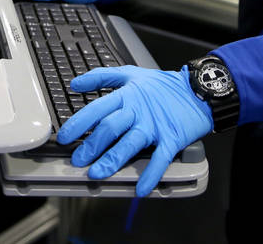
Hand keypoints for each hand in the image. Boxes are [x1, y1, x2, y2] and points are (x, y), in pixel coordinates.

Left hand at [57, 65, 212, 196]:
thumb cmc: (163, 86)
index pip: (97, 109)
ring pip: (130, 144)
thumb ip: (101, 77)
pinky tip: (140, 189)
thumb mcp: (131, 73)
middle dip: (91, 146)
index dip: (79, 123)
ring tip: (97, 174)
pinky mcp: (171, 139)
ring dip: (112, 160)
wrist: (198, 91)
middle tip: (77, 160)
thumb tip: (75, 83)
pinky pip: (159, 159)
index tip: (64, 136)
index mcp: (127, 96)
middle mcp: (138, 112)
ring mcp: (154, 127)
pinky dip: (150, 175)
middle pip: (110, 128)